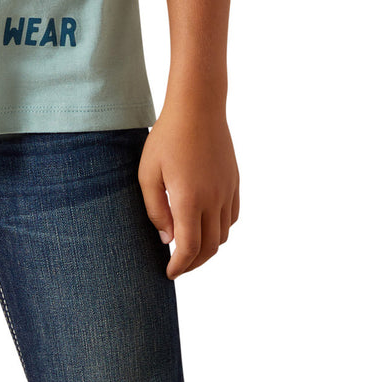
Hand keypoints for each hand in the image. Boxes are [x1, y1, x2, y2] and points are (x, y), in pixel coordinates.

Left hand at [138, 102, 239, 279]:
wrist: (198, 107)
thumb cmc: (166, 137)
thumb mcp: (148, 172)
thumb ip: (156, 210)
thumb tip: (167, 239)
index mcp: (189, 200)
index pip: (189, 249)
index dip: (179, 266)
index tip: (169, 273)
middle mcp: (213, 200)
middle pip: (209, 248)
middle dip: (193, 263)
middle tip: (177, 266)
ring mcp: (227, 191)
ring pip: (224, 235)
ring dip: (208, 248)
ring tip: (190, 247)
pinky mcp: (234, 182)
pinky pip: (232, 217)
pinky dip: (221, 230)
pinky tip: (207, 225)